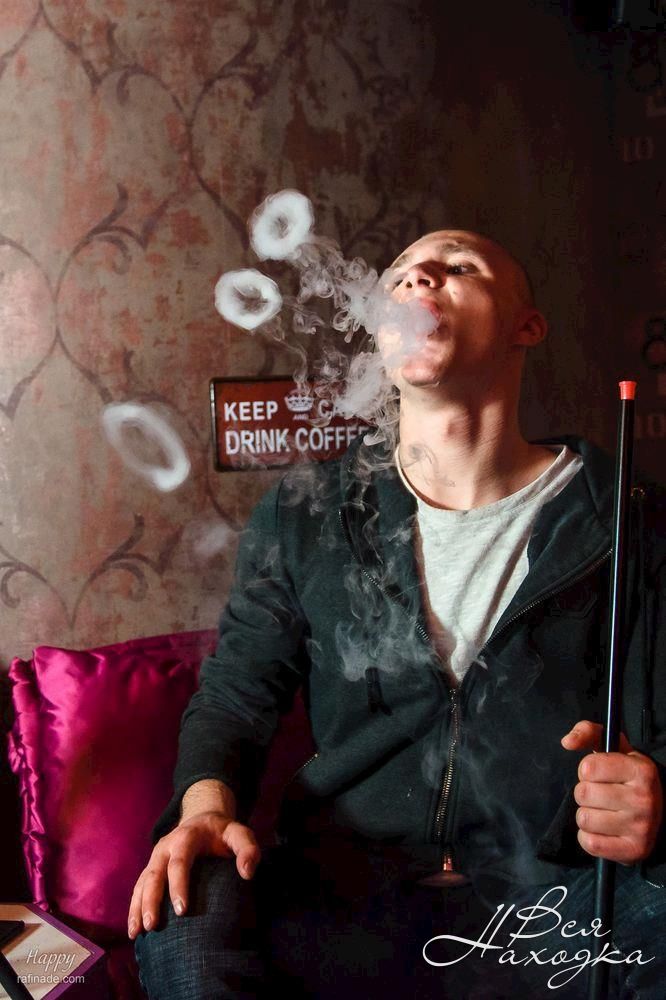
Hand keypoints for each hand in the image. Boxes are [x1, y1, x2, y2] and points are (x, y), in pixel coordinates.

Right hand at [127, 811, 259, 939]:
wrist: (203, 819)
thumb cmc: (223, 832)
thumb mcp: (239, 834)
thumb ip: (247, 848)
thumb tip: (247, 873)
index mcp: (187, 837)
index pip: (179, 862)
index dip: (178, 885)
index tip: (181, 911)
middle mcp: (166, 847)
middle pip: (154, 874)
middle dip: (151, 900)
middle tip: (152, 926)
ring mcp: (156, 857)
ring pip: (142, 882)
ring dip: (137, 907)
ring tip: (137, 932)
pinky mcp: (151, 867)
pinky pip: (138, 887)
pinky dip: (134, 907)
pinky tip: (134, 929)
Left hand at [561, 720, 662, 864]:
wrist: (657, 813)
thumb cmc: (628, 778)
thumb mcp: (614, 748)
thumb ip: (588, 733)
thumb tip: (567, 741)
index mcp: (641, 770)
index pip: (588, 768)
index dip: (587, 770)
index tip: (600, 774)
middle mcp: (644, 799)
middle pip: (583, 794)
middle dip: (586, 793)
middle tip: (602, 794)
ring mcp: (640, 827)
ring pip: (583, 819)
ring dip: (587, 815)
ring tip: (604, 811)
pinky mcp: (633, 850)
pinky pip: (589, 843)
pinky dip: (589, 837)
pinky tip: (604, 830)